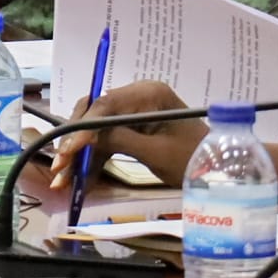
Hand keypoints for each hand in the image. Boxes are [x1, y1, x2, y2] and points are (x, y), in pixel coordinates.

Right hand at [70, 78, 202, 187]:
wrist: (218, 172)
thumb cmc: (194, 160)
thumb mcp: (155, 152)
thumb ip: (119, 140)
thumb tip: (83, 138)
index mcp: (148, 94)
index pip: (105, 105)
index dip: (82, 128)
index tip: (67, 152)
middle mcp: (138, 97)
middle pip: (94, 115)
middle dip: (75, 143)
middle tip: (59, 169)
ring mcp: (135, 114)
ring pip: (96, 131)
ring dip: (80, 156)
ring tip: (63, 182)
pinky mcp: (133, 130)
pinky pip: (107, 142)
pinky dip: (94, 161)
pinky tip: (80, 181)